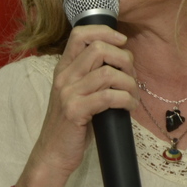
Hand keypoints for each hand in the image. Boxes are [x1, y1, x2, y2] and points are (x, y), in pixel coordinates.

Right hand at [27, 25, 136, 181]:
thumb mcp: (78, 95)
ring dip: (129, 83)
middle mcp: (64, 77)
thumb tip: (124, 64)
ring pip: (108, 73)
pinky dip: (126, 100)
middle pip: (99, 48)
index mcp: (64, 69)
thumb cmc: (72, 126)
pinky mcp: (75, 111)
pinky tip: (129, 107)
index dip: (106, 31)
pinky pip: (108, 97)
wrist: (52, 154)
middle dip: (124, 59)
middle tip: (132, 76)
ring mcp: (68, 93)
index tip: (123, 41)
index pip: (80, 34)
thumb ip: (92, 77)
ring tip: (133, 96)